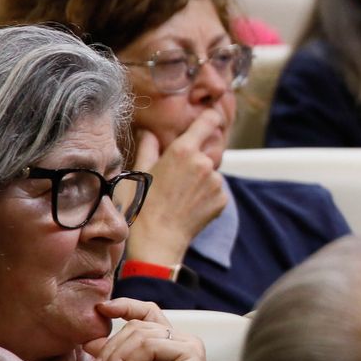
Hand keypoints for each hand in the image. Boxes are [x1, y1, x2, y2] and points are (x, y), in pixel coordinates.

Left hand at [86, 298, 220, 360]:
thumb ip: (116, 359)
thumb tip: (90, 339)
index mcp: (169, 343)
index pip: (147, 313)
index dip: (124, 306)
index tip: (100, 310)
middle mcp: (182, 339)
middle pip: (137, 325)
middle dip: (111, 347)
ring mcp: (188, 344)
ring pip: (141, 334)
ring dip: (118, 357)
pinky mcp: (189, 354)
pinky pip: (151, 347)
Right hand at [125, 108, 228, 266]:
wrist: (157, 241)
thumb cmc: (141, 206)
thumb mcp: (138, 172)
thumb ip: (148, 146)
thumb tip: (149, 131)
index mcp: (183, 150)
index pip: (208, 121)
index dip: (209, 119)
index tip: (208, 120)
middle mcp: (204, 163)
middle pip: (204, 152)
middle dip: (193, 160)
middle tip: (174, 179)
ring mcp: (216, 182)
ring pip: (209, 173)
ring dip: (199, 180)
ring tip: (178, 196)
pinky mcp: (223, 200)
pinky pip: (215, 191)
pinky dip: (205, 196)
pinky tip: (188, 206)